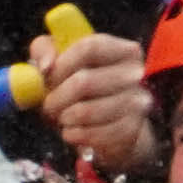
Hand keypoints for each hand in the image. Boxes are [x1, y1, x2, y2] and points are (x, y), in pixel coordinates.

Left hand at [34, 29, 153, 178]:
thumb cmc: (82, 85)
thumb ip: (45, 50)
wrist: (111, 123)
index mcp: (121, 49)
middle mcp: (135, 73)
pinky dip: (76, 135)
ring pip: (86, 111)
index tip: (47, 78)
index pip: (89, 47)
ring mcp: (137, 102)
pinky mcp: (132, 129)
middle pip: (85, 81)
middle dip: (57, 98)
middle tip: (48, 105)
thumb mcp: (61, 59)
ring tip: (62, 118)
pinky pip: (94, 134)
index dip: (61, 64)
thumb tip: (46, 66)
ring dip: (65, 118)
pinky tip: (72, 132)